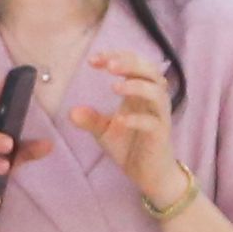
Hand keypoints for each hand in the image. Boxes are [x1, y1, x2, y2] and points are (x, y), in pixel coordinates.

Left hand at [68, 50, 191, 221]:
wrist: (148, 174)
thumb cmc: (130, 147)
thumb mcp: (105, 131)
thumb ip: (91, 119)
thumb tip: (72, 111)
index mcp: (140, 92)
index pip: (133, 65)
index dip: (115, 57)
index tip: (93, 60)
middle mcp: (152, 100)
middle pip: (150, 71)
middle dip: (130, 64)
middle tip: (108, 65)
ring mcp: (159, 116)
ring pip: (157, 92)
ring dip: (137, 86)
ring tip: (115, 86)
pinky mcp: (160, 135)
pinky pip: (153, 122)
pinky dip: (138, 119)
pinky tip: (121, 120)